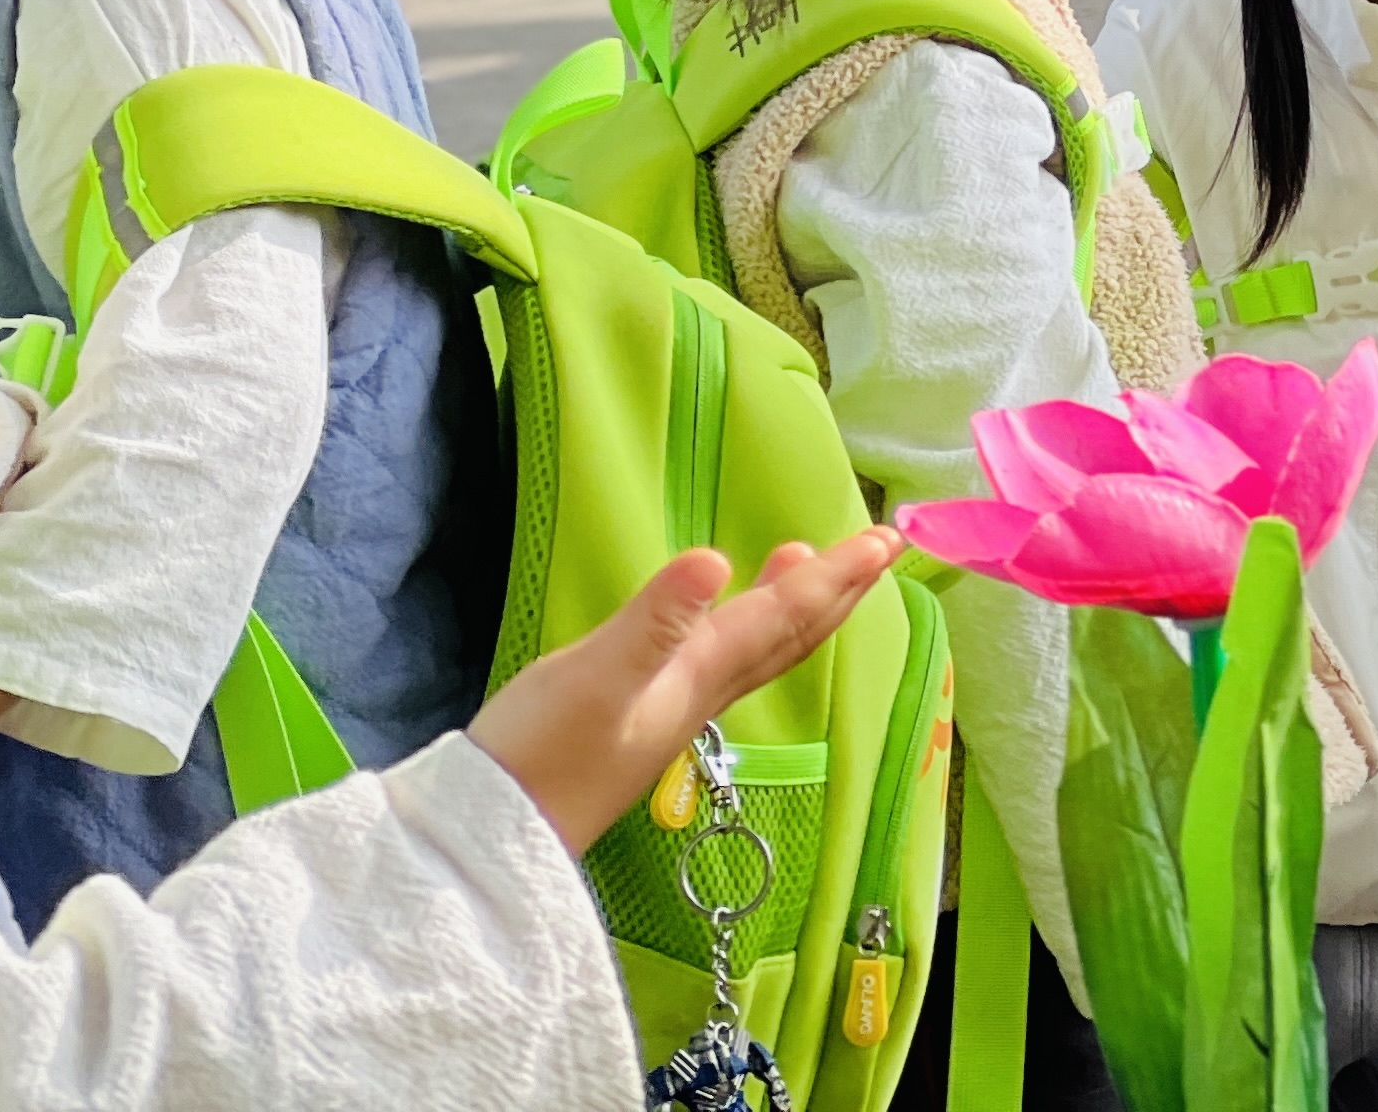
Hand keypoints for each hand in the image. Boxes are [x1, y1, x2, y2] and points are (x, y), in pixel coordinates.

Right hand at [472, 531, 901, 854]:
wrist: (492, 836)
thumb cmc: (541, 755)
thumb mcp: (597, 677)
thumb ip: (655, 621)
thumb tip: (714, 561)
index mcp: (700, 674)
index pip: (783, 616)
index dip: (835, 576)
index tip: (884, 541)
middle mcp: (700, 692)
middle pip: (787, 636)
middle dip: (837, 591)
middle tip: (881, 549)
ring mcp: (672, 710)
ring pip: (756, 651)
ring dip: (794, 608)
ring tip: (811, 568)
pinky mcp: (639, 721)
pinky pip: (719, 665)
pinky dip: (740, 632)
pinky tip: (717, 625)